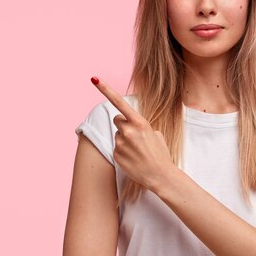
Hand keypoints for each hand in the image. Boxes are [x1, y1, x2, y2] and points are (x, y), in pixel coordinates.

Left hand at [91, 77, 175, 191]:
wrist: (160, 176)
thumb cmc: (160, 154)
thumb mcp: (155, 134)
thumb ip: (141, 125)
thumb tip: (131, 125)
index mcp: (140, 123)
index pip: (119, 102)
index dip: (106, 89)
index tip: (95, 79)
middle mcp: (128, 131)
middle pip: (117, 120)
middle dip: (124, 125)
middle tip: (136, 137)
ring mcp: (120, 143)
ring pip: (117, 135)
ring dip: (124, 140)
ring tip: (137, 151)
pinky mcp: (115, 154)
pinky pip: (116, 147)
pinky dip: (123, 151)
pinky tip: (133, 158)